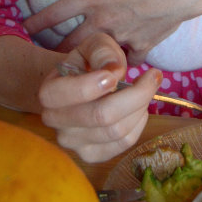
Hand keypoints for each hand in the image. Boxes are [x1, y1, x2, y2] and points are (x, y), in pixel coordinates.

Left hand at [24, 0, 194, 63]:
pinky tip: (117, 65)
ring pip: (95, 56)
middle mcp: (102, 21)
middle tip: (47, 56)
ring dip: (85, 61)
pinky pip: (127, 61)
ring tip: (78, 67)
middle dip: (56, 51)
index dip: (36, 22)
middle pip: (70, 43)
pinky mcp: (142, 46)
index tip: (24, 30)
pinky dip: (121, 63)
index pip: (56, 12)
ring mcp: (122, 37)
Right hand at [39, 33, 161, 161]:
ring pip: (117, 131)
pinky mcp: (90, 155)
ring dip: (140, 107)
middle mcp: (55, 122)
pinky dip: (139, 123)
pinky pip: (124, 143)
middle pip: (102, 116)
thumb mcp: (93, 46)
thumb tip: (115, 70)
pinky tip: (138, 108)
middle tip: (152, 76)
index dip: (97, 85)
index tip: (118, 72)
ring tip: (145, 89)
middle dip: (136, 94)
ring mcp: (72, 143)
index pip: (72, 94)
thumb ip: (102, 52)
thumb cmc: (86, 63)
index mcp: (49, 93)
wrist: (77, 86)